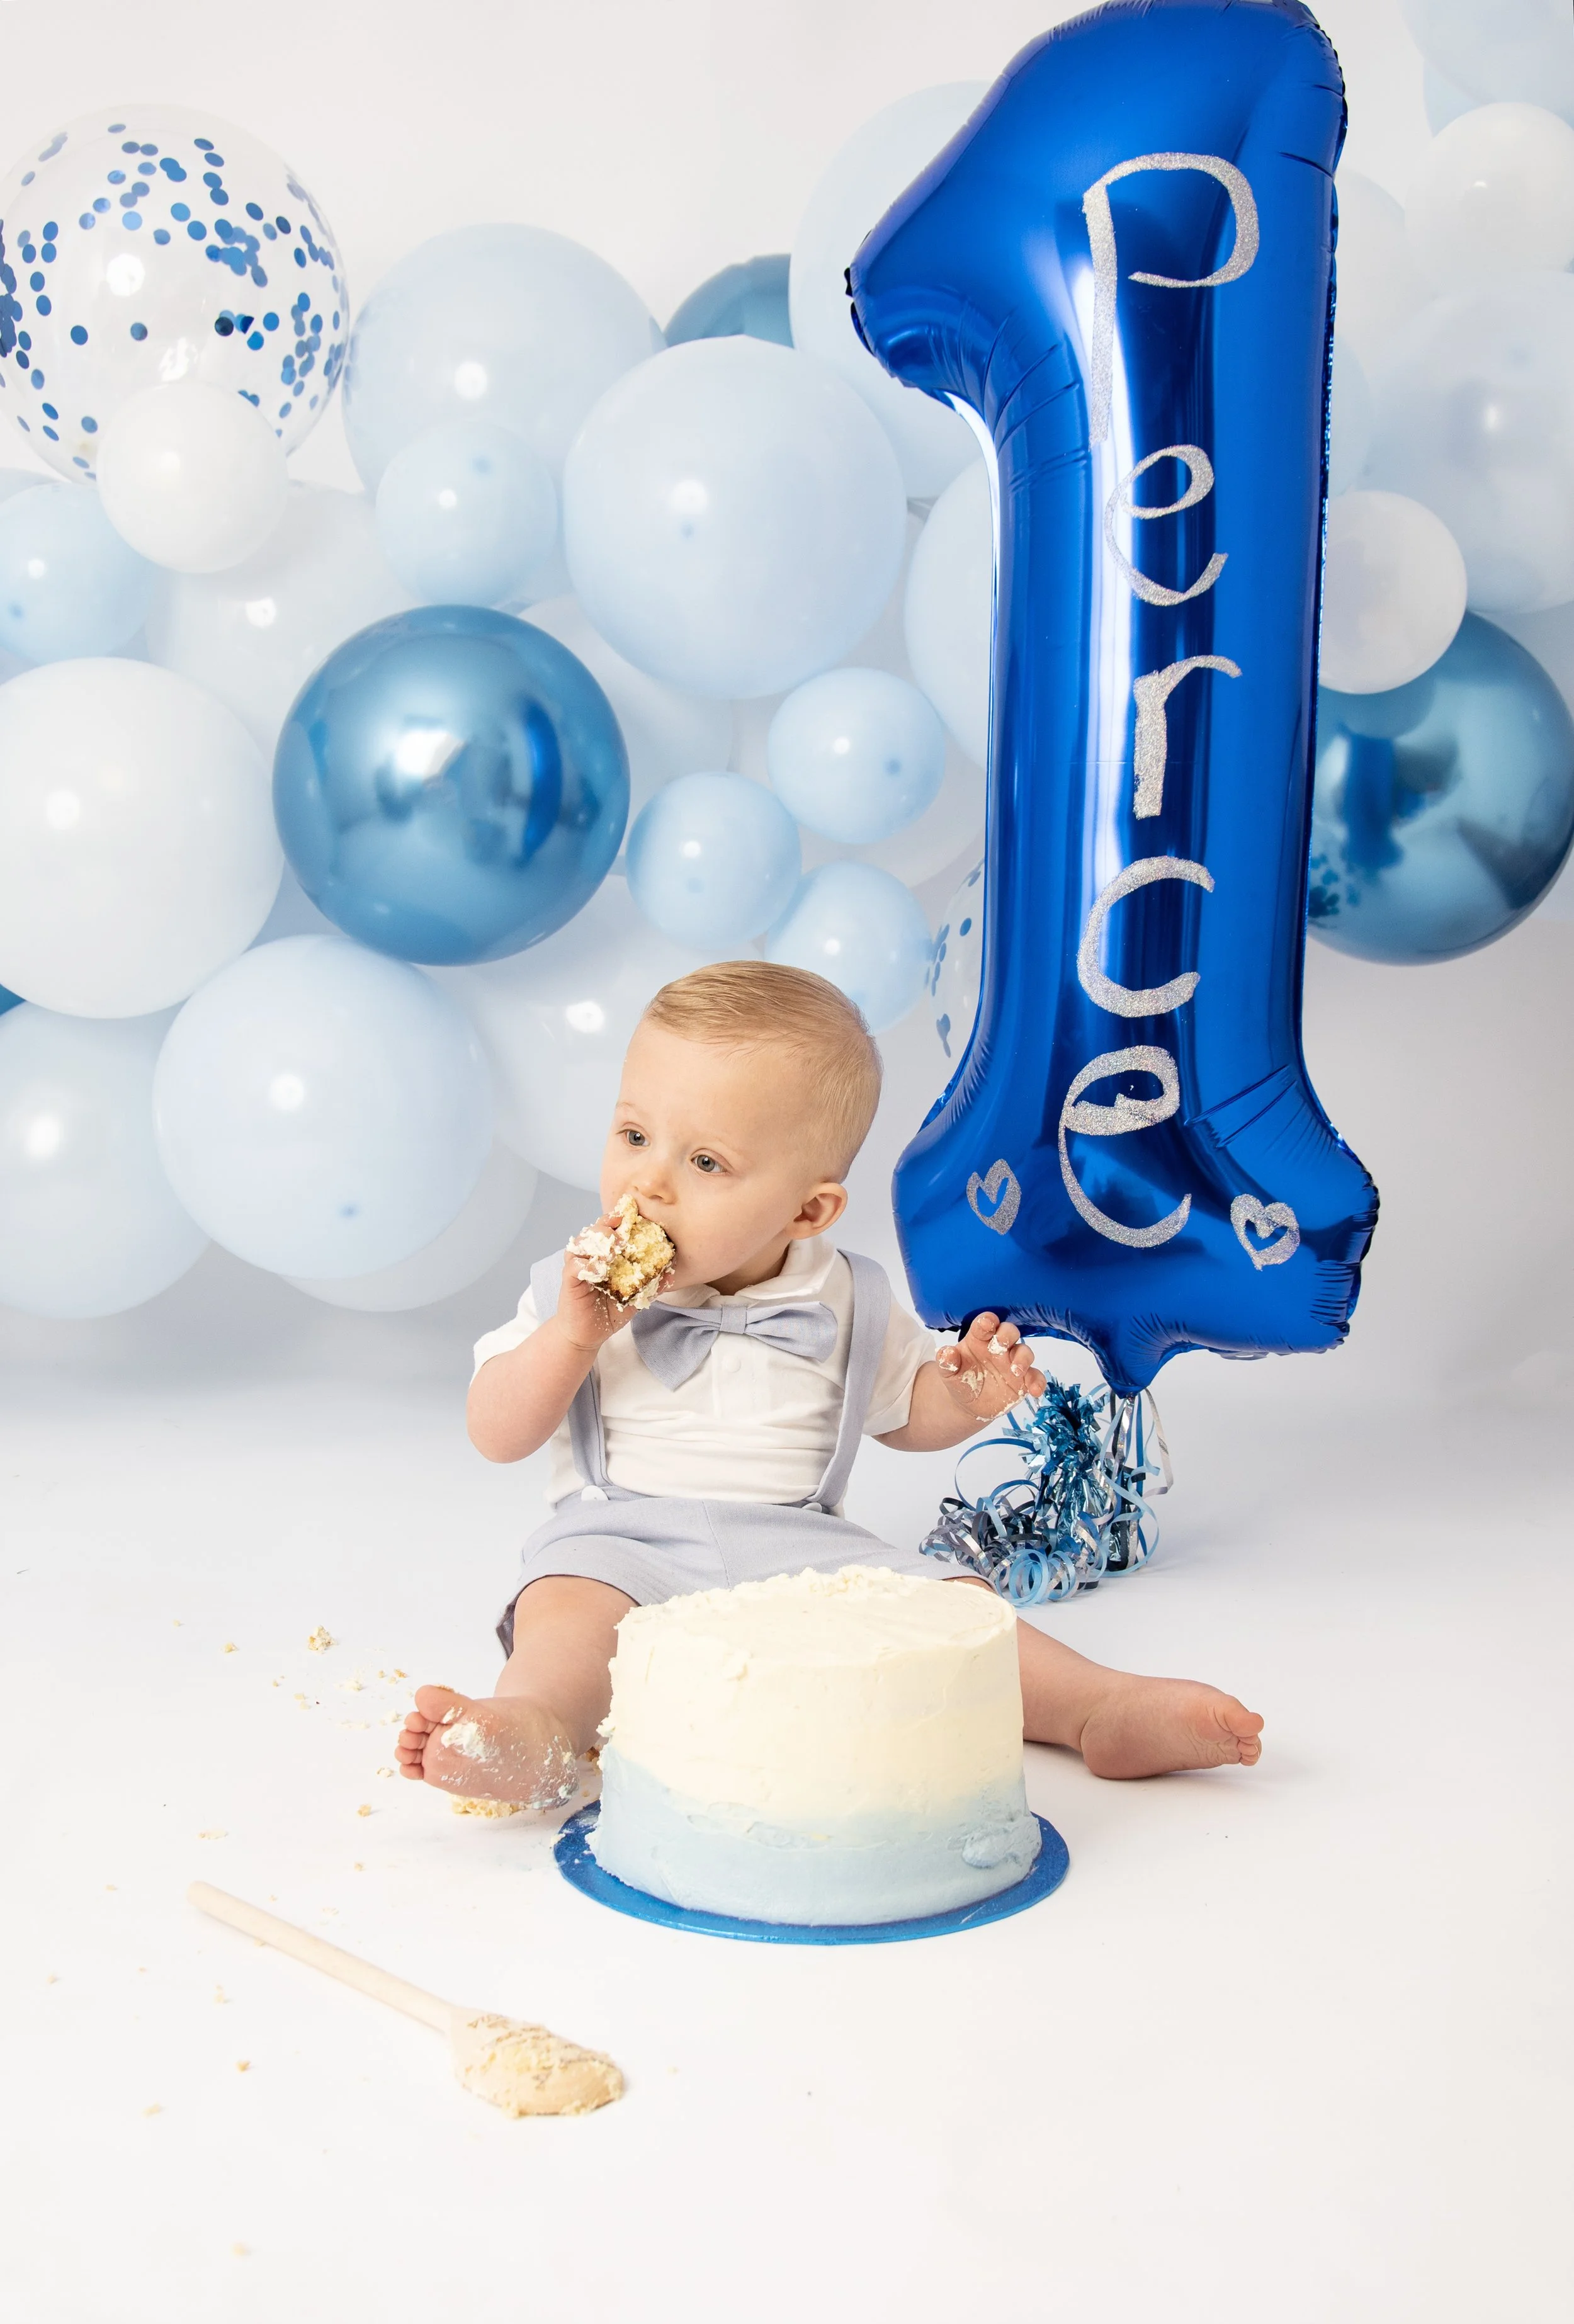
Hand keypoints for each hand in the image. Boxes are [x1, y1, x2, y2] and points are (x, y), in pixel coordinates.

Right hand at [555, 1217, 673, 1353]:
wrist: (588, 1336)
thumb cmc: (609, 1312)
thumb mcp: (635, 1298)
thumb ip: (651, 1285)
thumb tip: (671, 1274)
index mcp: (605, 1256)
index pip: (609, 1230)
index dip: (617, 1220)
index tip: (630, 1216)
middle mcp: (589, 1257)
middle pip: (594, 1231)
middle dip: (607, 1226)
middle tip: (622, 1235)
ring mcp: (578, 1267)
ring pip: (581, 1243)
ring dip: (597, 1241)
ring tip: (612, 1251)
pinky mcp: (570, 1281)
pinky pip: (574, 1266)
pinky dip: (587, 1264)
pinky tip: (600, 1270)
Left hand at [935, 1312, 1045, 1425]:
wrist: (969, 1402)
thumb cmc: (960, 1379)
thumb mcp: (948, 1372)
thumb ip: (947, 1362)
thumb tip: (946, 1353)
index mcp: (980, 1339)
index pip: (985, 1324)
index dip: (987, 1321)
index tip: (987, 1324)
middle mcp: (999, 1347)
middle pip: (1009, 1332)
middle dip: (1007, 1335)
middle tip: (1001, 1345)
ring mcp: (1013, 1362)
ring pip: (1025, 1352)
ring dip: (1023, 1358)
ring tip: (1016, 1371)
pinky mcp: (1024, 1379)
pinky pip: (1035, 1376)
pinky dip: (1037, 1381)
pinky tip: (1035, 1390)